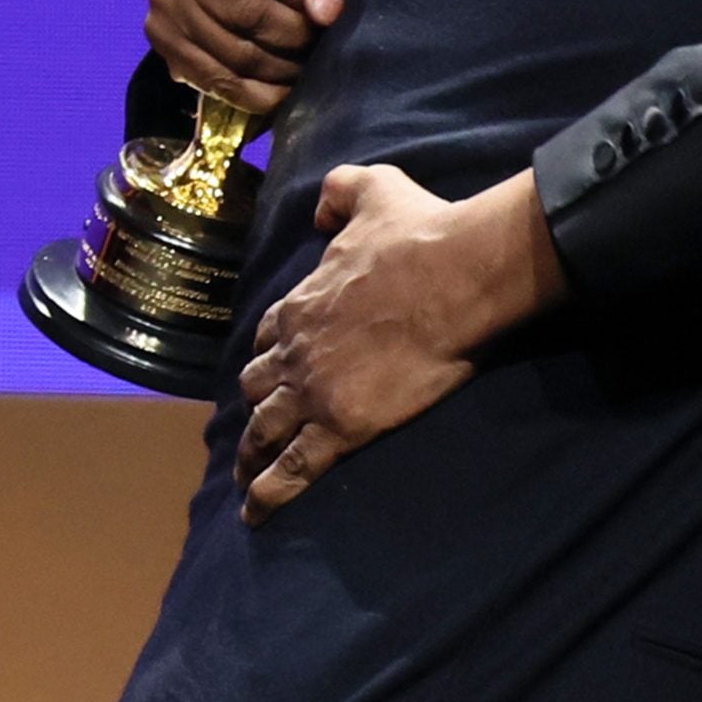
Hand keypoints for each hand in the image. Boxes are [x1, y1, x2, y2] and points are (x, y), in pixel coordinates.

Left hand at [234, 166, 565, 523]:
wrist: (456, 276)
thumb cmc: (419, 234)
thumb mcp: (374, 188)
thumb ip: (340, 190)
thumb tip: (321, 206)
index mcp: (300, 303)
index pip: (268, 335)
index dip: (268, 351)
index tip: (271, 364)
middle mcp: (295, 351)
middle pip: (257, 386)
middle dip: (253, 403)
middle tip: (254, 425)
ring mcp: (314, 392)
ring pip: (266, 430)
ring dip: (251, 453)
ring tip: (245, 475)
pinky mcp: (342, 426)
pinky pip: (295, 467)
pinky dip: (270, 493)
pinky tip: (256, 514)